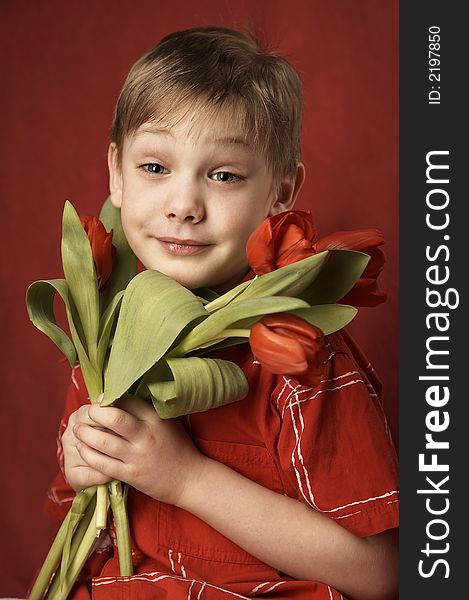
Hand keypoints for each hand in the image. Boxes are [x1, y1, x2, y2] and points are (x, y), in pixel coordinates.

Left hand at [72, 395, 206, 504]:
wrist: (189, 478)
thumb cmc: (178, 447)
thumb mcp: (167, 422)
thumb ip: (147, 412)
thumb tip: (121, 399)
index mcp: (155, 418)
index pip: (126, 401)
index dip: (109, 398)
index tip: (99, 400)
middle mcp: (145, 435)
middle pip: (113, 418)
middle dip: (93, 413)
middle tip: (85, 413)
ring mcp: (137, 456)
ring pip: (103, 442)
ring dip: (85, 434)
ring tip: (77, 429)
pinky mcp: (131, 474)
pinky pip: (103, 464)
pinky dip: (89, 455)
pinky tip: (82, 449)